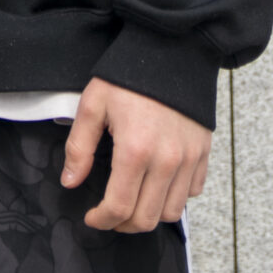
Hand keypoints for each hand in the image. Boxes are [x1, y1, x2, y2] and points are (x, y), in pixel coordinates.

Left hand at [60, 78, 210, 232]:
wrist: (171, 48)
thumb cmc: (128, 75)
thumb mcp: (94, 103)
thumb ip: (79, 146)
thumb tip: (70, 182)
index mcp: (135, 150)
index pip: (119, 208)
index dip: (102, 220)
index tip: (91, 217)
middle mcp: (166, 161)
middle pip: (147, 219)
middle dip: (123, 224)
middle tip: (109, 214)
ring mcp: (189, 158)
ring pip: (172, 212)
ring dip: (150, 214)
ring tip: (134, 201)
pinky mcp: (203, 152)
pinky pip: (192, 192)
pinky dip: (175, 197)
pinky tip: (158, 183)